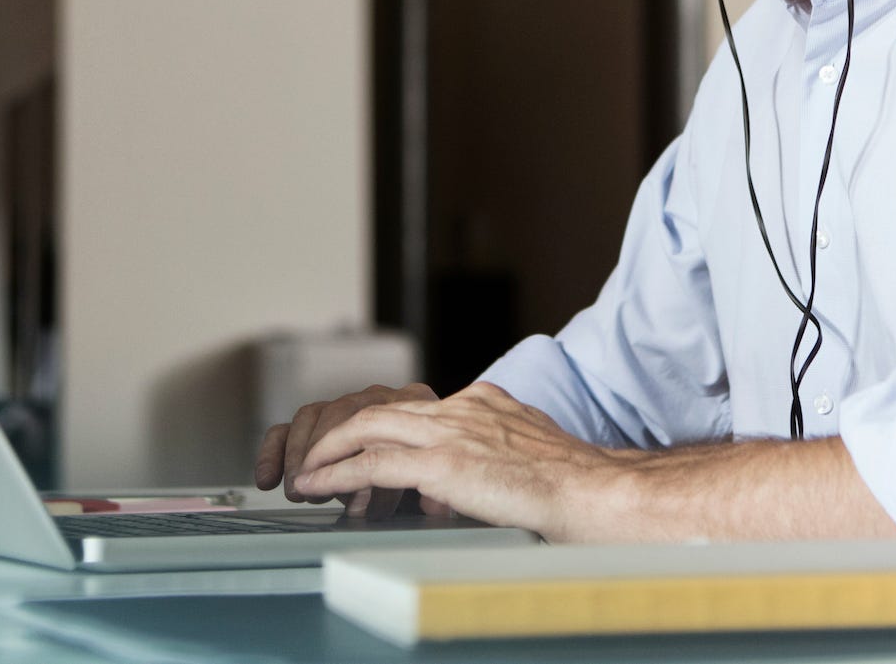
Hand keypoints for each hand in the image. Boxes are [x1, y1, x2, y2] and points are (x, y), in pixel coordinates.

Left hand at [291, 382, 629, 539]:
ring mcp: (450, 432)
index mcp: (482, 403)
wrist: (592, 492)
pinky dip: (335, 473)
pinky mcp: (442, 463)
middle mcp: (461, 408)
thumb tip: (477, 477)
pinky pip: (372, 464)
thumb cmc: (572, 485)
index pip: (416, 408)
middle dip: (341, 432)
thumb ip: (494, 454)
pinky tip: (314, 486)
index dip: (382, 427)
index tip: (363, 445)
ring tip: (303, 471)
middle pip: (382, 409)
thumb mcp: (526, 453)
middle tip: (314, 453)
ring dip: (327, 451)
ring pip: (367, 428)